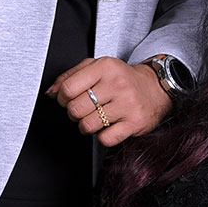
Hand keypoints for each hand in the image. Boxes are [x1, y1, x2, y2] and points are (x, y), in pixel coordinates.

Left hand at [48, 56, 170, 146]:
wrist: (156, 88)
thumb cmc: (122, 79)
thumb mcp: (97, 67)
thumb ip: (71, 76)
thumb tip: (51, 93)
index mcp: (105, 67)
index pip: (68, 88)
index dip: (62, 98)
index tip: (67, 99)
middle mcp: (116, 84)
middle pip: (76, 108)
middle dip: (74, 114)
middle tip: (82, 111)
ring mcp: (127, 104)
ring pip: (88, 125)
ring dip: (87, 126)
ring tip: (95, 119)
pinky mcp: (134, 123)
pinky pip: (105, 139)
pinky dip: (102, 137)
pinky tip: (108, 126)